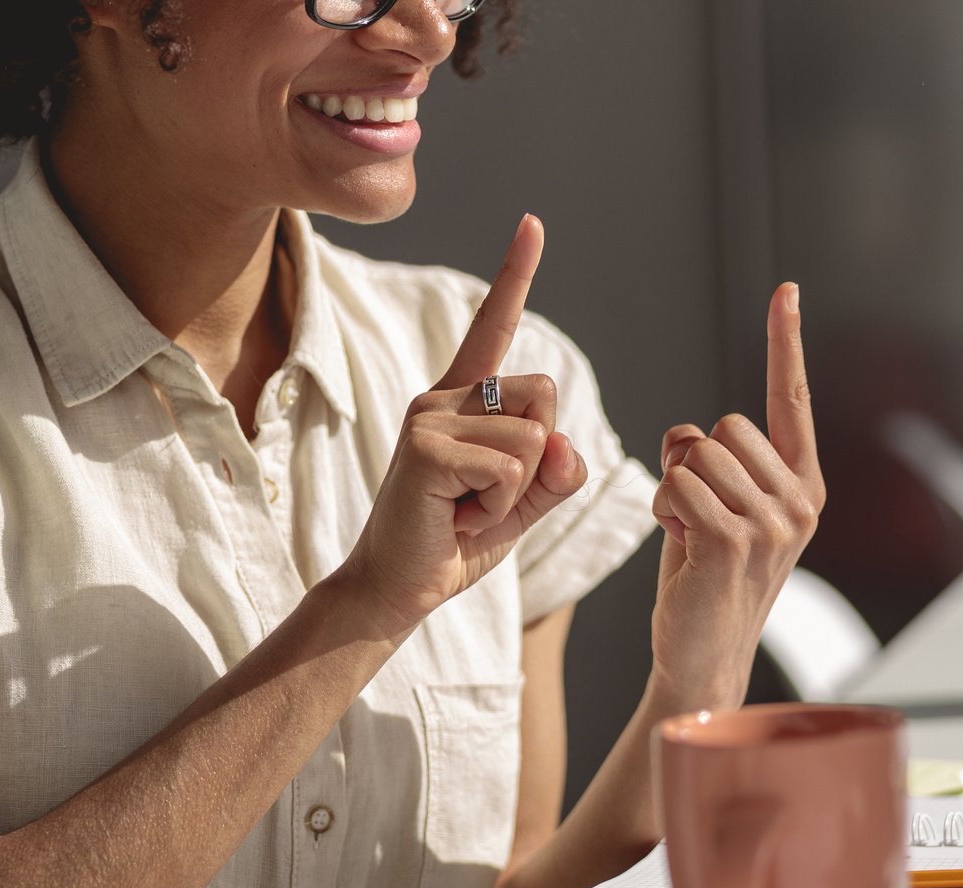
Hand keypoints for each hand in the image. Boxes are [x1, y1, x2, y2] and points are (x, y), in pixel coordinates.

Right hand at [332, 214, 590, 638]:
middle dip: (538, 458)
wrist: (399, 588)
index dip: (515, 275)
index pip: (494, 325)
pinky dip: (497, 507)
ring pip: (532, 440)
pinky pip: (509, 468)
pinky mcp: (423, 446)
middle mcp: (442, 395)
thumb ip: (554, 472)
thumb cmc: (454, 540)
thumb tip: (564, 445)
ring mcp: (429, 415)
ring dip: (514, 492)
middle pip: (545, 396)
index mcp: (464, 399)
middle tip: (485, 495)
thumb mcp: (522, 504)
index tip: (532, 224)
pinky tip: (455, 517)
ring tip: (466, 508)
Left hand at [648, 282, 825, 710]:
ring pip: (696, 454)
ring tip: (689, 537)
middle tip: (698, 518)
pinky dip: (665, 510)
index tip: (785, 291)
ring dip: (675, 490)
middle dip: (694, 462)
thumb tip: (687, 436)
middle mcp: (800, 502)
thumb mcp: (720, 511)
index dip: (785, 344)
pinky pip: (678, 484)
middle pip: (723, 426)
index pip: (792, 401)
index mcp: (804, 487)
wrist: (702, 657)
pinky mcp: (733, 542)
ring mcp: (773, 524)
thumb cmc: (705, 581)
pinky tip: (681, 547)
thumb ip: (717, 463)